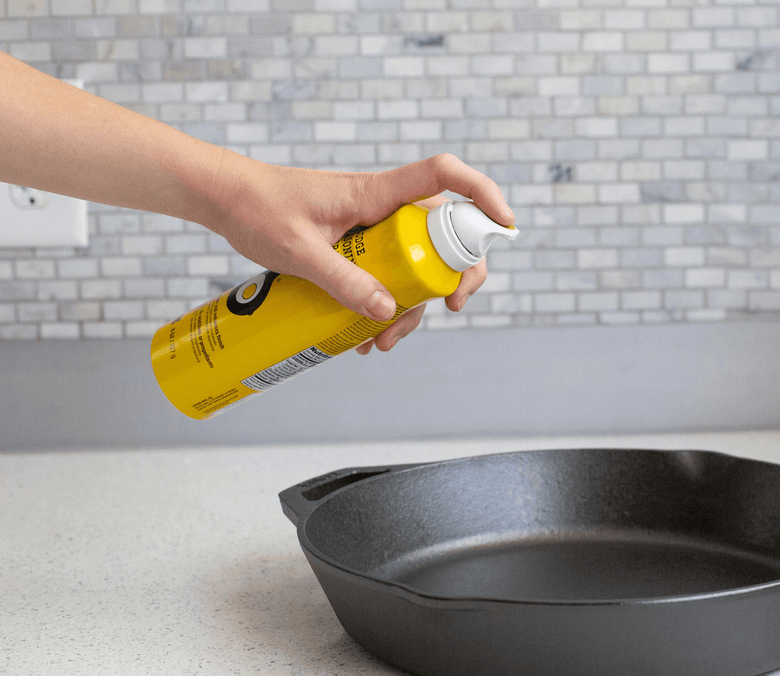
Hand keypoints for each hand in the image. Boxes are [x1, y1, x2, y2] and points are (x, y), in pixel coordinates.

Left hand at [203, 153, 511, 353]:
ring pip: (416, 264)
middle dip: (453, 275)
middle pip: (444, 233)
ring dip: (411, 304)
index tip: (503, 225)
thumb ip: (342, 280)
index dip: (482, 194)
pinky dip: (384, 304)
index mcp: (376, 193)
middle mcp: (383, 207)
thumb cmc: (257, 209)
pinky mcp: (357, 245)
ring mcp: (372, 228)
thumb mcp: (298, 252)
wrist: (224, 200)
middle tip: (447, 308)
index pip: (444, 177)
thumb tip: (387, 311)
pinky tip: (363, 334)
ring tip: (379, 343)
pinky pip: (387, 273)